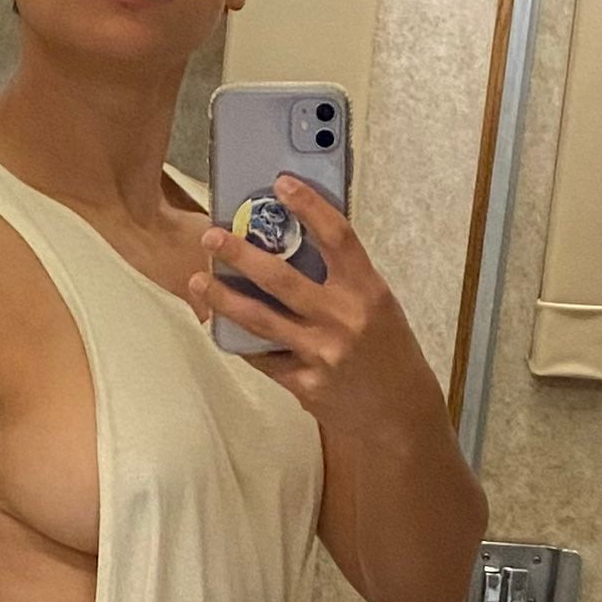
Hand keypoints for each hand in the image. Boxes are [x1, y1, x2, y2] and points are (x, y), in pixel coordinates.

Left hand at [190, 175, 435, 441]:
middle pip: (281, 278)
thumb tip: (300, 247)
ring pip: (259, 319)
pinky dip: (241, 341)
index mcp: (368, 292)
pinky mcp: (304, 384)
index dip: (309, 206)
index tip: (282, 183)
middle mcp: (344, 319)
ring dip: (224, 298)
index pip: (337, 237)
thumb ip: (344, 283)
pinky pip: (263, 357)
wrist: (402, 417)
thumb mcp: (379, 310)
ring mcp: (321, 354)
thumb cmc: (392, 356)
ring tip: (199, 280)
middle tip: (213, 237)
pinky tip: (221, 327)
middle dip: (240, 254)